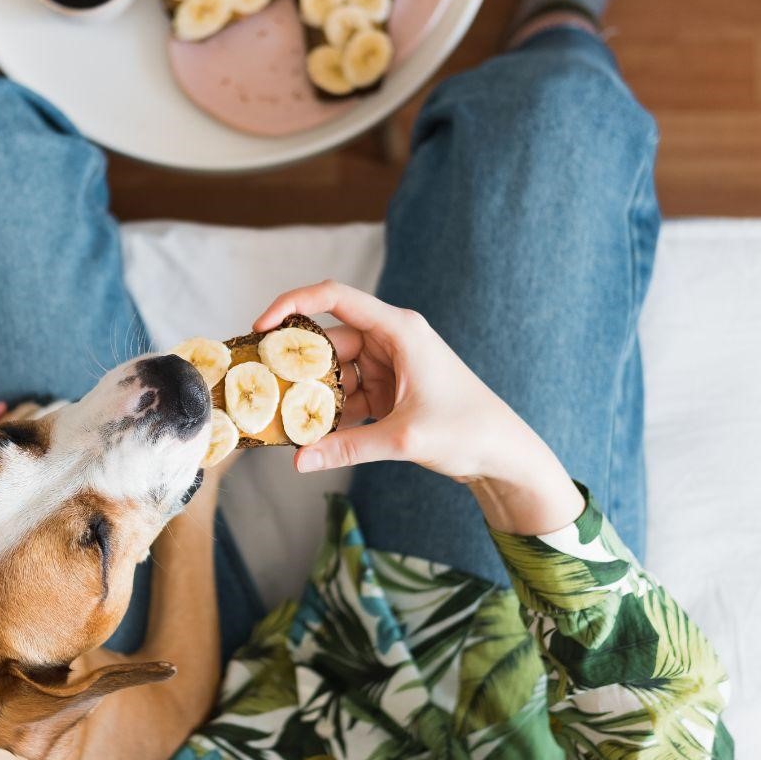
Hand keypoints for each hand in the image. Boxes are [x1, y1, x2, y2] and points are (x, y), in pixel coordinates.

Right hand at [254, 281, 582, 534]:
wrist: (502, 454)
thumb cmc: (468, 430)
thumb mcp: (404, 438)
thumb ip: (349, 448)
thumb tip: (299, 462)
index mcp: (399, 330)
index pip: (335, 297)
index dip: (293, 304)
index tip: (260, 327)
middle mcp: (390, 340)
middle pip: (328, 340)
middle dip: (294, 363)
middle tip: (258, 384)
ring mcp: (388, 366)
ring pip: (333, 372)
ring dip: (310, 393)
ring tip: (279, 415)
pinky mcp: (387, 391)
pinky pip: (346, 395)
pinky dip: (328, 412)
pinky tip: (309, 434)